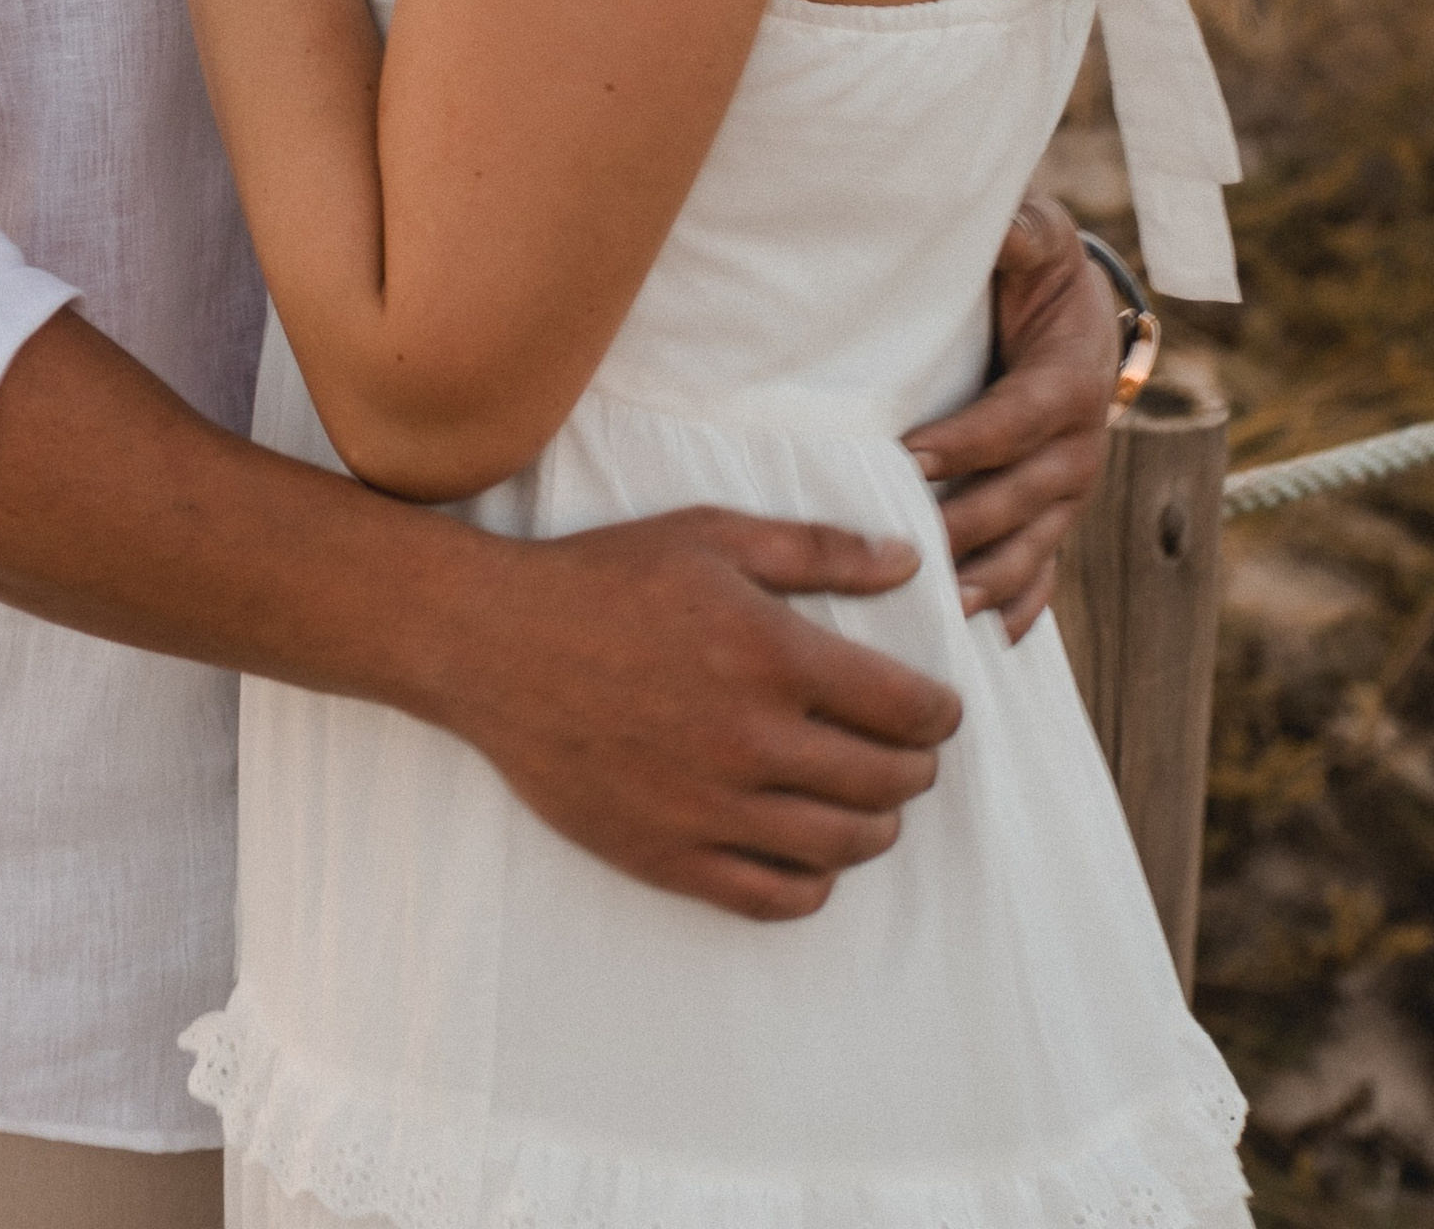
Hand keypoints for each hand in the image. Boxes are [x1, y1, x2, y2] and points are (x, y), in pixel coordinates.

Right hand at [447, 505, 959, 919]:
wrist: (494, 644)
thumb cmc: (603, 578)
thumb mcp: (712, 535)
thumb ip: (818, 550)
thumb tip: (908, 562)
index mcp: (774, 655)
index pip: (906, 709)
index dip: (940, 714)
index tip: (938, 711)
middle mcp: (754, 740)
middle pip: (886, 782)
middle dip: (915, 768)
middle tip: (909, 754)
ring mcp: (712, 807)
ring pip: (842, 845)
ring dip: (876, 825)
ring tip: (870, 803)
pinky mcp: (671, 856)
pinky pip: (776, 897)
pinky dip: (814, 882)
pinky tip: (809, 850)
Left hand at [902, 192, 1112, 636]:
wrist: (1074, 306)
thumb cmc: (1037, 269)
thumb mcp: (1035, 240)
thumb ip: (1021, 234)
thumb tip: (1001, 223)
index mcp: (1072, 382)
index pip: (1017, 419)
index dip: (969, 442)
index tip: (911, 458)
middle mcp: (1081, 445)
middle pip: (1024, 495)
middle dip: (968, 522)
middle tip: (910, 544)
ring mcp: (1071, 488)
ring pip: (1035, 543)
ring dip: (992, 578)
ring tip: (946, 608)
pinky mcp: (1056, 512)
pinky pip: (1046, 568)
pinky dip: (1024, 604)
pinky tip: (995, 637)